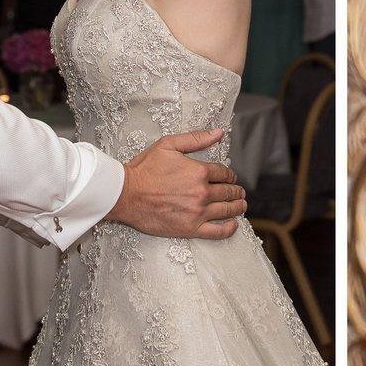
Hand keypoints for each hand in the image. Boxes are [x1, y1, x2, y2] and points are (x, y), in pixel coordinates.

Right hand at [109, 129, 245, 239]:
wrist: (124, 194)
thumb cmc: (143, 170)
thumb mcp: (168, 145)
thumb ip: (195, 139)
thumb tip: (218, 133)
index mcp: (199, 172)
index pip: (224, 174)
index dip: (230, 175)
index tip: (230, 178)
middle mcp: (202, 192)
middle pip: (229, 192)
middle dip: (236, 191)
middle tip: (239, 192)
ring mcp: (197, 212)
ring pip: (227, 210)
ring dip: (237, 207)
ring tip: (241, 205)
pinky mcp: (190, 228)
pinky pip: (217, 232)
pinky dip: (229, 229)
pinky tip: (233, 225)